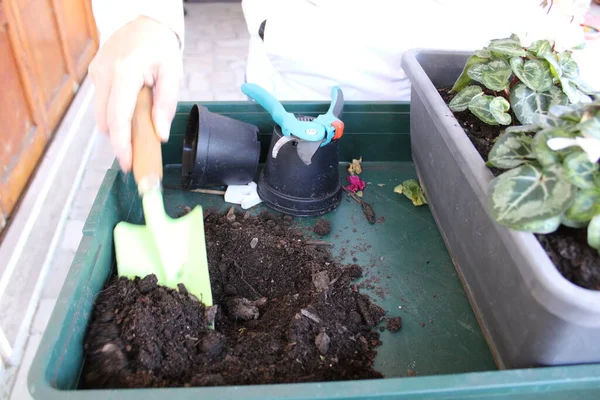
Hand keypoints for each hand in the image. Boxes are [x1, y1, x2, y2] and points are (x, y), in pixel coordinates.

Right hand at [89, 15, 182, 171]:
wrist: (145, 24)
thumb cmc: (160, 47)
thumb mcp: (172, 74)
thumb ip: (166, 105)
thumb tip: (160, 134)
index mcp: (125, 72)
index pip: (118, 118)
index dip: (121, 145)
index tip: (127, 163)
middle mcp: (104, 73)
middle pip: (106, 121)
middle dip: (120, 141)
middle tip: (138, 155)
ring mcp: (96, 74)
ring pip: (101, 115)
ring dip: (117, 128)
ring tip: (138, 131)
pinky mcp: (95, 75)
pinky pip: (102, 104)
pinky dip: (115, 114)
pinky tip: (131, 113)